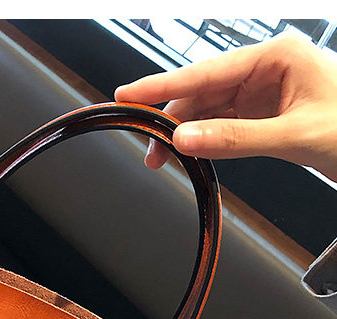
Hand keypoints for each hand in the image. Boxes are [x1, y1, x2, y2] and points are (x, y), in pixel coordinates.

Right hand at [115, 34, 336, 181]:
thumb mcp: (293, 137)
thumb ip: (235, 139)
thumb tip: (186, 139)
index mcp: (278, 55)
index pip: (207, 70)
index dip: (164, 84)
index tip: (130, 94)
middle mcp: (268, 68)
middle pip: (203, 90)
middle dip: (172, 118)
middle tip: (147, 146)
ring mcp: (266, 91)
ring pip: (210, 109)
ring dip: (185, 133)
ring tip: (162, 158)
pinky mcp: (265, 113)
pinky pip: (224, 124)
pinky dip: (205, 139)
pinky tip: (191, 152)